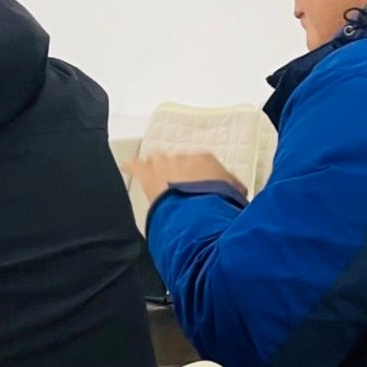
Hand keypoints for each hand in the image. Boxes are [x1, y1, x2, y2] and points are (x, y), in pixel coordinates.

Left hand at [124, 152, 243, 207]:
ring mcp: (164, 164)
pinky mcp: (148, 175)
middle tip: (178, 183)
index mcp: (206, 159)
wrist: (200, 209)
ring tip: (157, 176)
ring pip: (157, 160)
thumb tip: (239, 192)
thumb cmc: (220, 202)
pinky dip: (131, 165)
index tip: (197, 182)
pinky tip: (126, 165)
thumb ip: (233, 189)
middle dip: (176, 170)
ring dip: (157, 168)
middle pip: (177, 160)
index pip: (200, 162)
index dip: (197, 174)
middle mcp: (183, 157)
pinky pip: (135, 164)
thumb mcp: (236, 194)